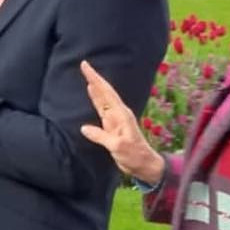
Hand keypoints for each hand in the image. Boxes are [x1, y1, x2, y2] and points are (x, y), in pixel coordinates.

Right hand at [80, 62, 163, 185]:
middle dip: (94, 78)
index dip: (96, 79)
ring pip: (103, 99)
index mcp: (121, 115)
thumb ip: (101, 136)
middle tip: (84, 64)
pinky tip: (92, 93)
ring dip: (95, 86)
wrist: (145, 164)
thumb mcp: (118, 147)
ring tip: (86, 75)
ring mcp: (116, 119)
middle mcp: (119, 113)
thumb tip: (84, 128)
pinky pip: (102, 109)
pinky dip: (96, 99)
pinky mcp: (112, 126)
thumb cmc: (135, 155)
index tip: (86, 66)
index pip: (106, 93)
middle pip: (104, 92)